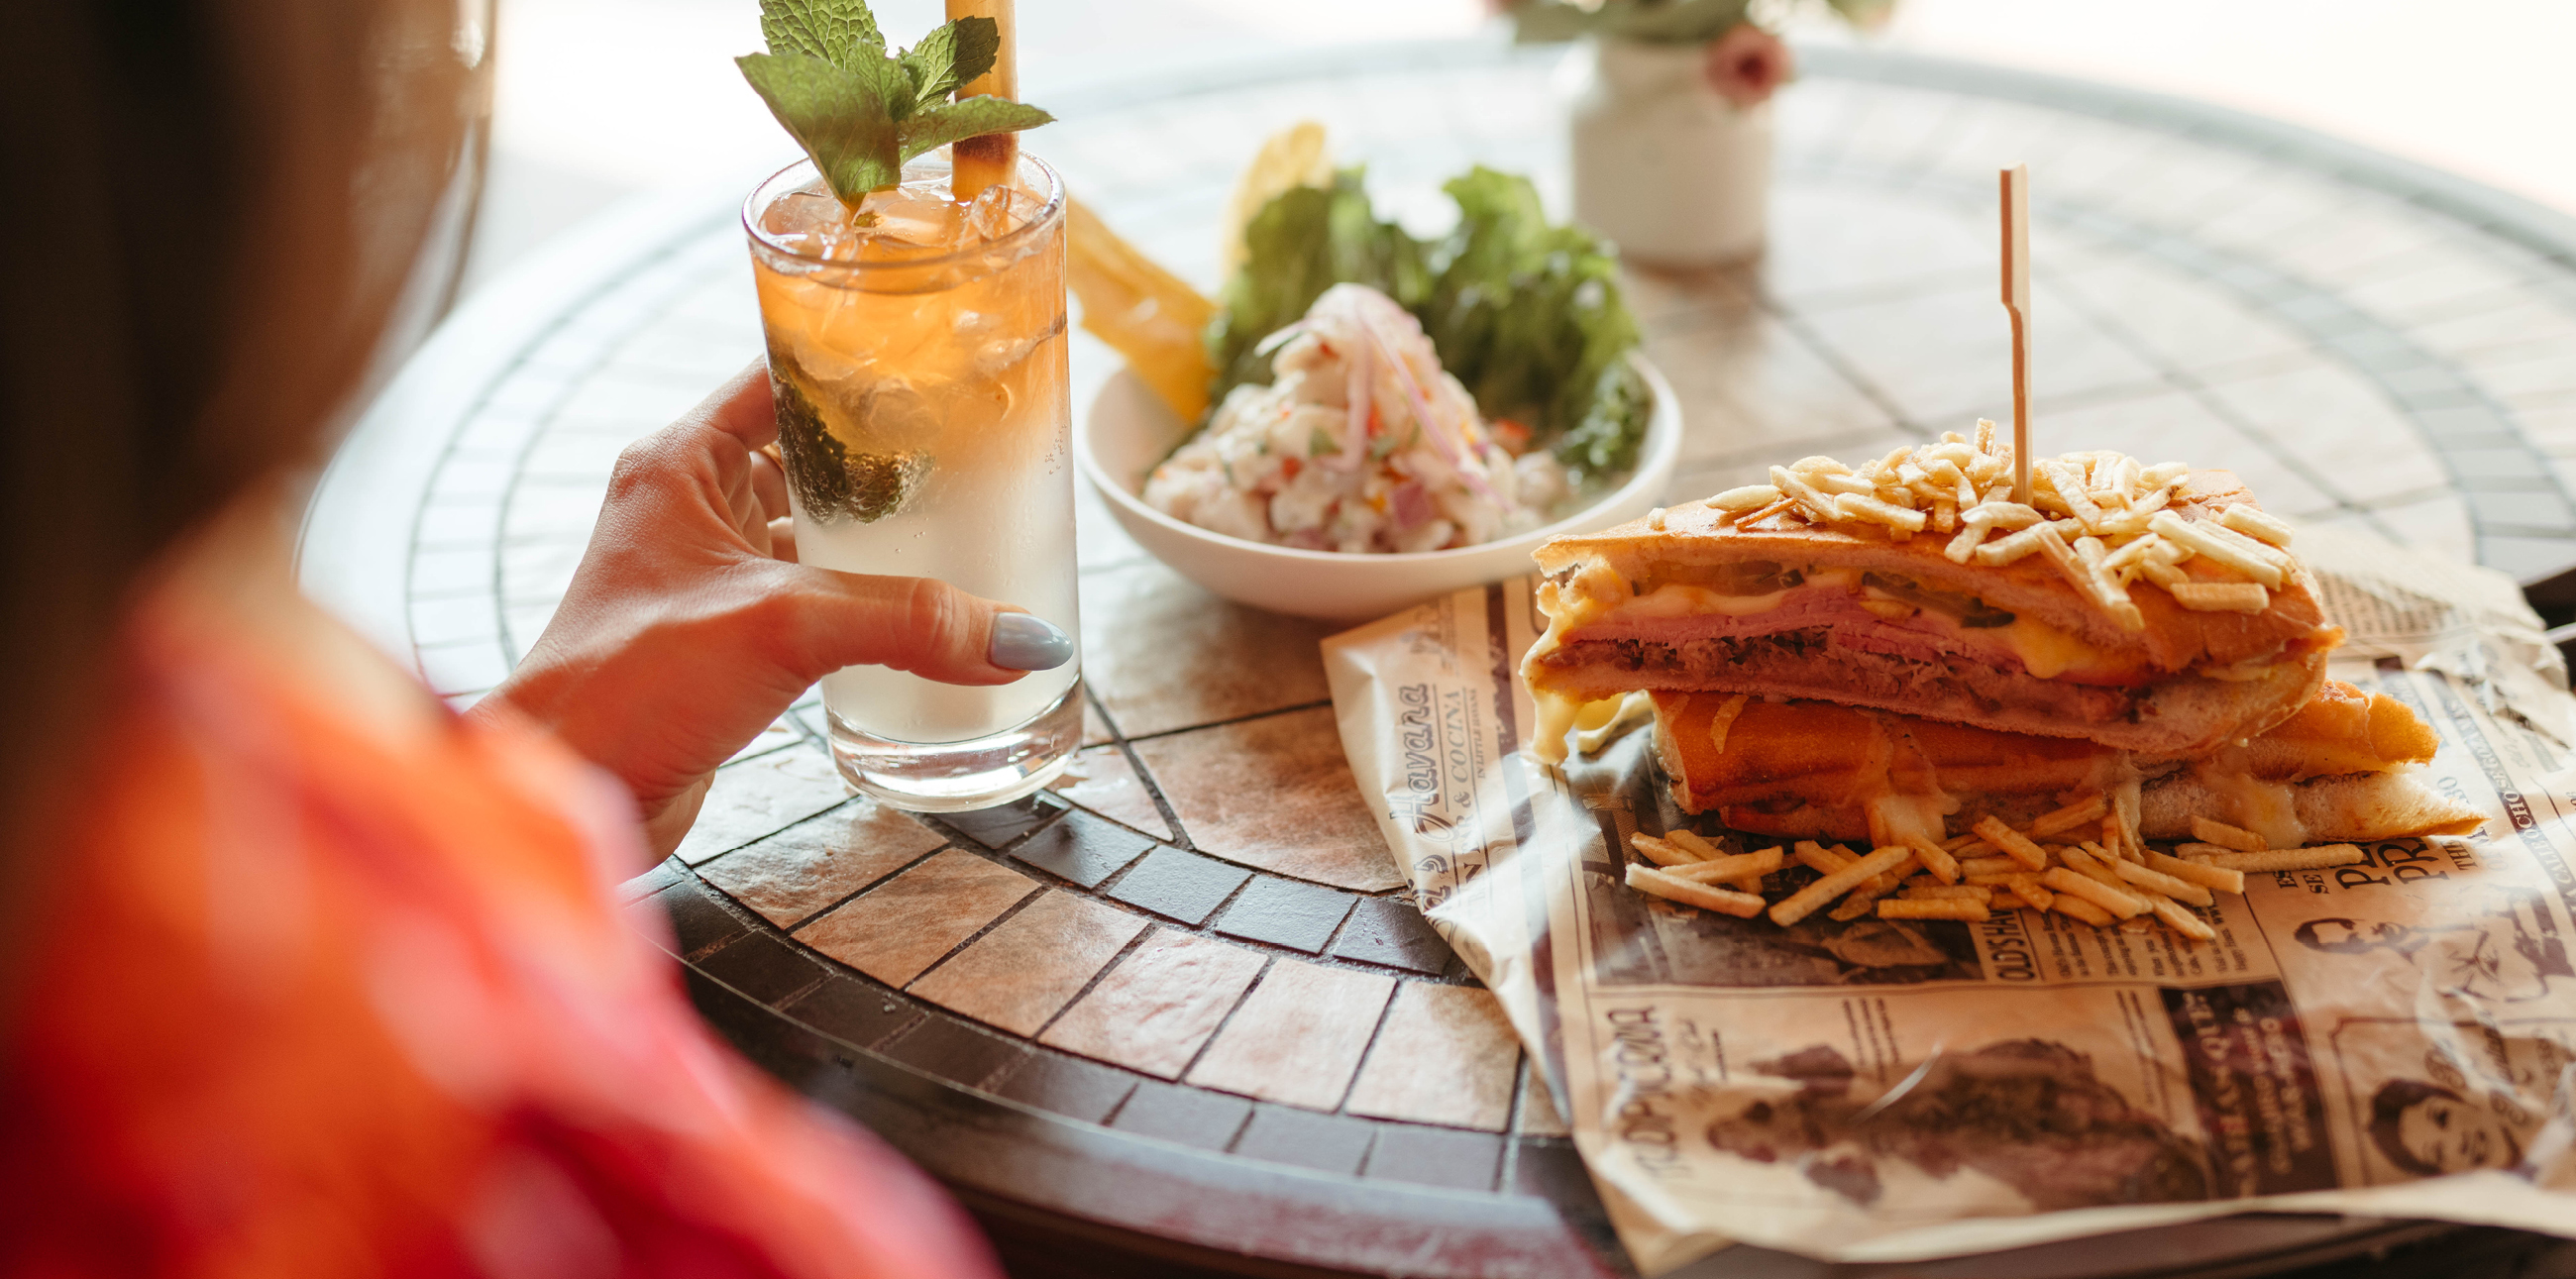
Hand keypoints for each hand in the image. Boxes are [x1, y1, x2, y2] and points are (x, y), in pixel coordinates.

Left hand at [472, 365, 1068, 858]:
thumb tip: (1024, 637)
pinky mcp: (725, 636)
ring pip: (818, 533)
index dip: (862, 367)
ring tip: (971, 538)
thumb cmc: (628, 686)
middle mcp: (692, 504)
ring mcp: (708, 572)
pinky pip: (814, 599)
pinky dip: (866, 605)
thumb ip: (907, 621)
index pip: (785, 376)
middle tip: (983, 460)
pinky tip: (922, 621)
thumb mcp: (782, 629)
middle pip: (814, 456)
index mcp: (683, 460)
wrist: (571, 790)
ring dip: (884, 541)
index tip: (944, 368)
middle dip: (895, 463)